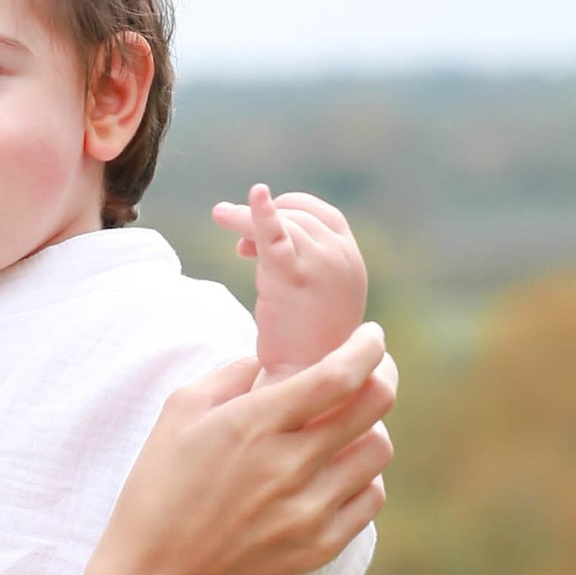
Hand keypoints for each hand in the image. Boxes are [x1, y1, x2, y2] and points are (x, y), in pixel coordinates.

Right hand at [38, 324, 391, 574]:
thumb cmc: (159, 490)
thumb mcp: (178, 412)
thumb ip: (229, 375)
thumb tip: (266, 361)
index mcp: (254, 424)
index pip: (339, 375)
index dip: (367, 348)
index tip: (371, 337)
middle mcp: (290, 465)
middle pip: (374, 407)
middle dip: (381, 376)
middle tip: (373, 371)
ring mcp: (310, 509)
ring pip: (378, 453)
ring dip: (370, 431)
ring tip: (348, 430)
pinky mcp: (319, 546)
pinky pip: (370, 500)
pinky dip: (363, 479)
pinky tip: (340, 474)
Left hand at [214, 185, 369, 375]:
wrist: (307, 378)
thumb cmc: (306, 342)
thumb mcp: (316, 295)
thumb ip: (301, 265)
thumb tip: (256, 242)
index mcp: (351, 259)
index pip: (322, 214)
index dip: (291, 211)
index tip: (264, 226)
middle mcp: (342, 257)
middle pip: (298, 215)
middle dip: (266, 218)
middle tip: (236, 238)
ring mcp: (322, 264)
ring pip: (281, 223)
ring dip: (248, 220)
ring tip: (224, 223)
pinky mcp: (294, 276)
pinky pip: (275, 236)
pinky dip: (261, 213)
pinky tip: (254, 195)